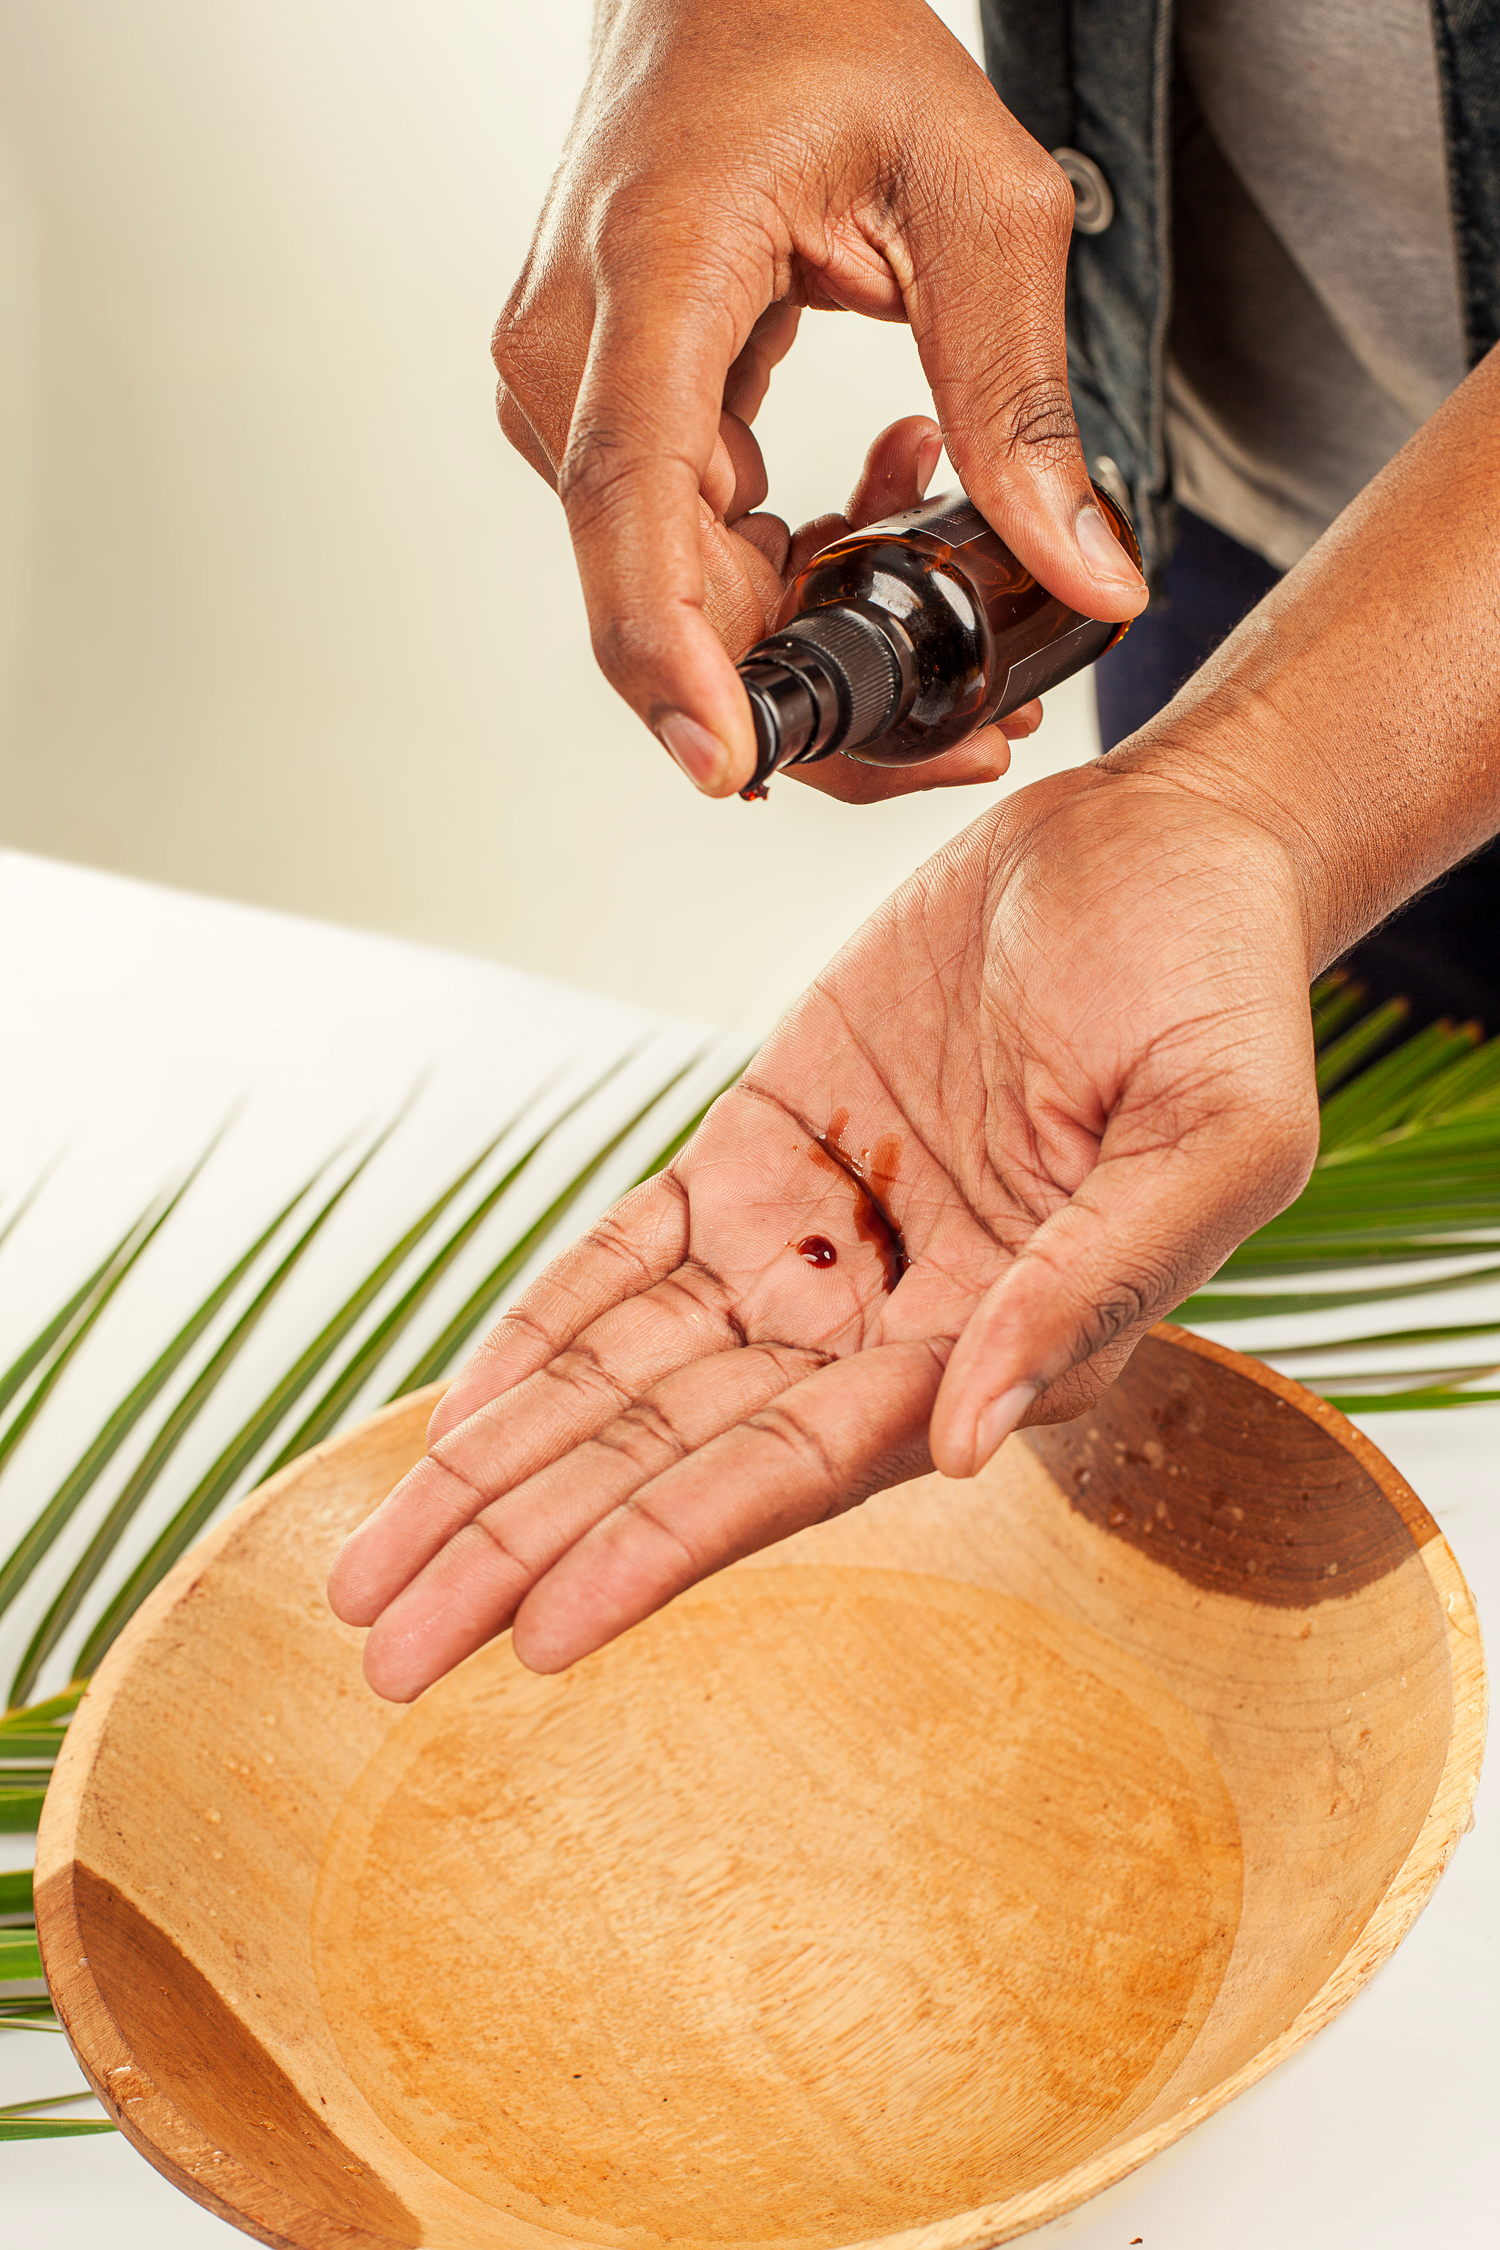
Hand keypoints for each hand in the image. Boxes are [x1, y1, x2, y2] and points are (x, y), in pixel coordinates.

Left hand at [329, 766, 1317, 1698]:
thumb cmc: (1216, 988)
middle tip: (390, 1649)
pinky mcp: (765, 1151)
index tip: (538, 1633)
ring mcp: (815, 1240)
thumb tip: (968, 1438)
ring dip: (502, 1471)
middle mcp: (884, 1323)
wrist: (1162, 851)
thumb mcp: (1210, 1135)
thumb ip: (1092, 1288)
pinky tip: (459, 1415)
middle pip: (672, 1457)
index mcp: (990, 1348)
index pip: (793, 1472)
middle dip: (528, 1549)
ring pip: (625, 1377)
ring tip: (378, 1567)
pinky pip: (629, 1256)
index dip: (660, 1549)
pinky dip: (542, 1331)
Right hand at [494, 0, 1146, 797]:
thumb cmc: (823, 34)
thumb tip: (1083, 577)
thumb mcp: (977, 197)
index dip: (673, 651)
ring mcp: (570, 395)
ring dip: (809, 614)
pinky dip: (784, 563)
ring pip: (673, 591)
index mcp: (652, 275)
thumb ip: (1022, 400)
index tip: (729, 759)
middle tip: (964, 732)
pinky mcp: (594, 417)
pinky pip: (680, 547)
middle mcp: (573, 354)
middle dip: (808, 692)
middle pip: (658, 593)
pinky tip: (875, 489)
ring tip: (931, 522)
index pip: (632, 498)